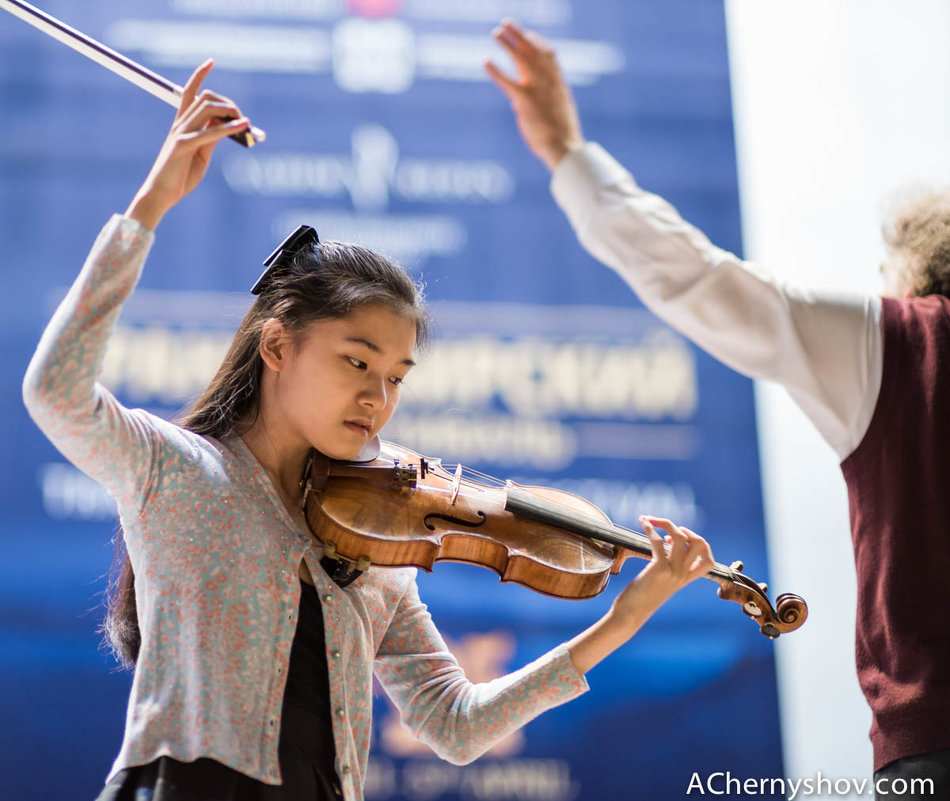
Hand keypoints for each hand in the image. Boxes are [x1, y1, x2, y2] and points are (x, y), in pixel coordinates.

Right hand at [125, 60, 248, 229]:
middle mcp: (179, 124)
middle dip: (228, 103)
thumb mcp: (201, 155)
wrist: (161, 195)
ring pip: (207, 108)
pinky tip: (243, 126)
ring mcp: (180, 134)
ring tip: (245, 123)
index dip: (199, 75)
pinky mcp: (183, 146)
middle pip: (205, 98)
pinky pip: (209, 133)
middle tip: (244, 120)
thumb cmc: (180, 177)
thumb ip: (211, 139)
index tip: (210, 61)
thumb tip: (226, 126)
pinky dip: (229, 128)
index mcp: (182, 125)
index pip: (189, 92)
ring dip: (231, 112)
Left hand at [485, 19, 584, 170]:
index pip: (548, 54)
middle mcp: (548, 80)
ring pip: (521, 57)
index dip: (536, 41)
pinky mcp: (525, 100)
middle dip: (519, 34)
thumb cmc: (561, 134)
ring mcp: (537, 88)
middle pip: (533, 49)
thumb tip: (520, 102)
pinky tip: (486, 61)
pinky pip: (507, 81)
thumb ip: (543, 100)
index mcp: (558, 82)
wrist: (564, 147)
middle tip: (506, 23)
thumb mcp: (557, 111)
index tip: (527, 34)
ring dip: (507, 43)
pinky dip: (496, 70)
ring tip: (495, 33)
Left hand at [566, 516, 713, 673]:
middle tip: (666, 528)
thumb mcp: (661, 585)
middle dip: (684, 528)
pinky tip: (643, 522)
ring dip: (665, 523)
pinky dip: (650, 527)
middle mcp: (683, 575)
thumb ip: (668, 571)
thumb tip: (663, 552)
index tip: (679, 540)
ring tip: (650, 520)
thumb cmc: (640, 600)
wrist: (630, 616)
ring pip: (680, 537)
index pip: (708, 560)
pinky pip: (657, 540)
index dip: (699, 543)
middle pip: (699, 543)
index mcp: (686, 580)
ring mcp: (673, 571)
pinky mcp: (658, 569)